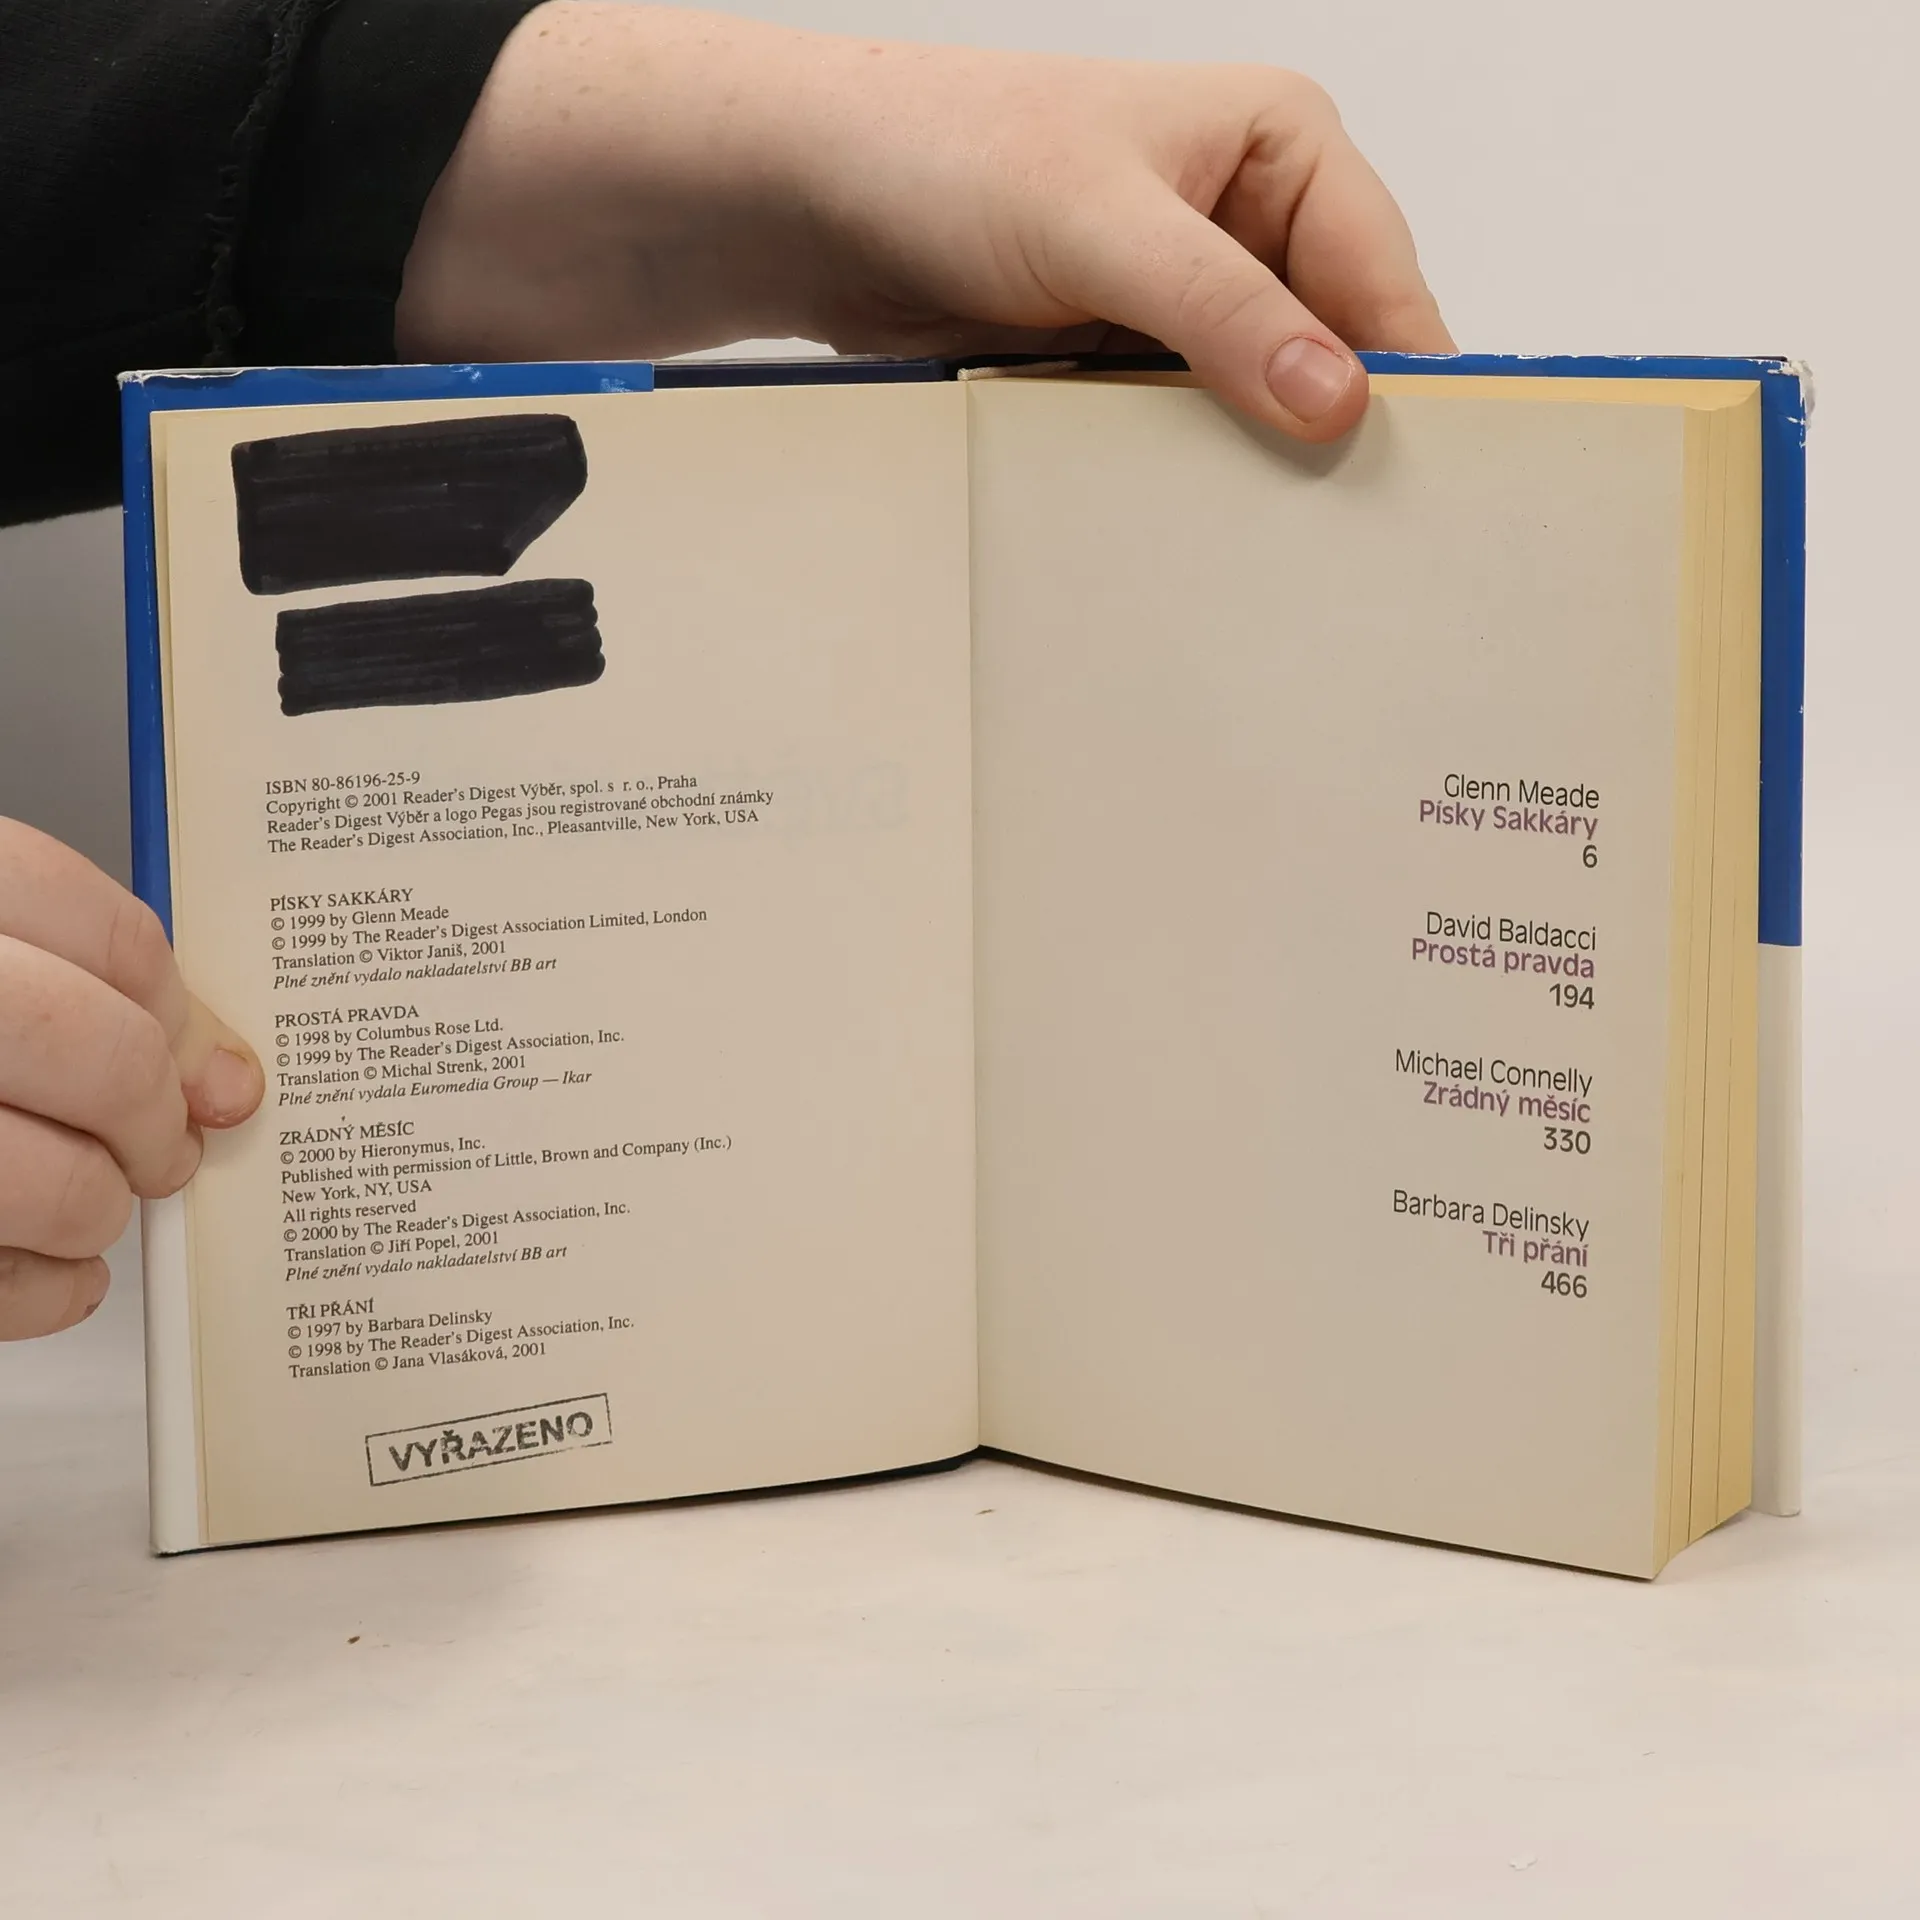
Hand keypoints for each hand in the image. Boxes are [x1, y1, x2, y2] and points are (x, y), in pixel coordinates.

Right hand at [0, 821, 262, 1338]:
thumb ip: (79, 990)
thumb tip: (221, 1077)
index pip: (108, 934)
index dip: (171, 1008)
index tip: (186, 1053)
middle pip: (101, 1056)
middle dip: (152, 1119)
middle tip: (156, 1143)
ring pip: (59, 1185)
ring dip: (96, 1207)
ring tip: (81, 1198)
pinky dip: (44, 1290)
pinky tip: (43, 1267)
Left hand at [398, 5, 1452, 442]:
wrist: (815, 200)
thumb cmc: (950, 155)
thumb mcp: (1103, 226)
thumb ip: (1225, 314)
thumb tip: (1337, 401)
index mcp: (1283, 149)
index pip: (1383, 283)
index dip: (1404, 383)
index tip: (1418, 485)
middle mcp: (1249, 222)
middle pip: (1332, 353)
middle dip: (1331, 436)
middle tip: (1347, 547)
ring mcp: (1185, 299)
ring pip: (1257, 404)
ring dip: (1251, 467)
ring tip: (1270, 554)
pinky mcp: (1122, 358)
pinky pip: (1182, 430)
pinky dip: (1184, 475)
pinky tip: (1189, 530)